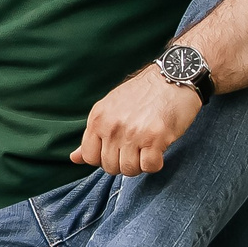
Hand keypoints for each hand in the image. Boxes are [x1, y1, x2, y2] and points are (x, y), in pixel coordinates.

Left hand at [72, 66, 204, 175]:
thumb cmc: (143, 94)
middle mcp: (112, 126)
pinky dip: (155, 163)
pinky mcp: (155, 137)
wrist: (173, 77)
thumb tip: (74, 158)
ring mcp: (133, 133)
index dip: (104, 159)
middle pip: (109, 166)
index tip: (117, 151)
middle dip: (123, 163)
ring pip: (129, 169)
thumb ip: (93, 135)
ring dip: (140, 165)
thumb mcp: (110, 108)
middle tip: (136, 149)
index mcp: (98, 118)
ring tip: (147, 149)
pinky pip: (150, 167)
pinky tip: (158, 149)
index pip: (89, 157)